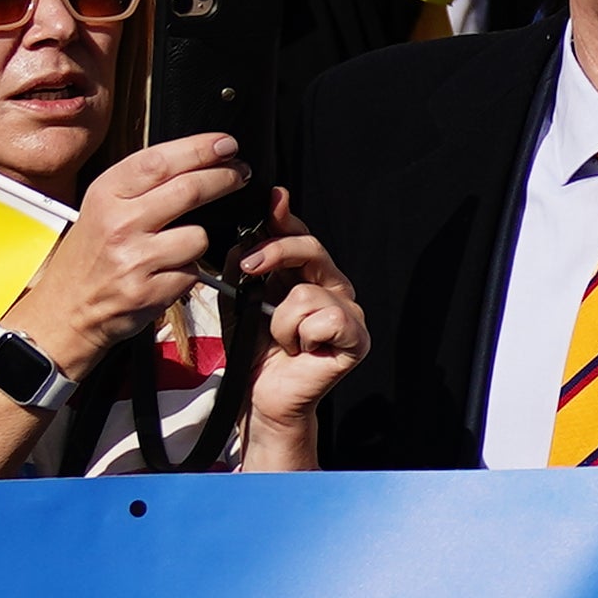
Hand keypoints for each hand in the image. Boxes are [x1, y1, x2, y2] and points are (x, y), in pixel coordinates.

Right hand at [18, 131, 241, 355]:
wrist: (66, 309)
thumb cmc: (89, 254)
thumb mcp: (101, 207)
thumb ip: (140, 185)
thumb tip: (195, 159)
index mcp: (105, 194)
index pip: (159, 161)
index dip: (199, 149)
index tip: (226, 144)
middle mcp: (119, 223)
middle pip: (188, 190)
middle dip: (224, 178)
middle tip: (240, 174)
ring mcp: (134, 259)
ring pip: (198, 237)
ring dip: (199, 239)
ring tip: (178, 245)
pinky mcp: (148, 292)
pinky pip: (191, 273)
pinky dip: (187, 272)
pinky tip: (167, 273)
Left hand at [236, 205, 366, 465]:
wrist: (261, 397)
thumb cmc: (255, 351)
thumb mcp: (240, 300)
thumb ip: (243, 266)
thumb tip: (244, 237)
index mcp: (308, 275)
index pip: (300, 234)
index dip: (285, 217)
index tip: (272, 199)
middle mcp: (334, 288)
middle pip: (311, 248)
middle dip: (275, 253)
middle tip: (248, 268)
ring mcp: (350, 312)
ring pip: (307, 292)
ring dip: (281, 322)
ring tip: (283, 342)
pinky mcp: (356, 338)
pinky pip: (323, 318)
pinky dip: (300, 337)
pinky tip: (302, 351)